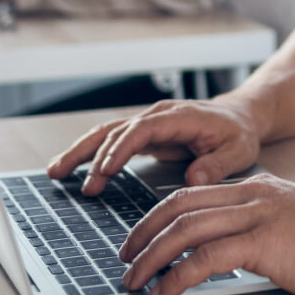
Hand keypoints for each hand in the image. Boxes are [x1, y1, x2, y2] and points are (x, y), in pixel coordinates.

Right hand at [47, 99, 263, 195]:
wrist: (239, 118)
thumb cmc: (238, 134)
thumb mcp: (238, 151)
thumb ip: (218, 165)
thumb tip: (195, 178)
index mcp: (178, 117)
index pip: (141, 131)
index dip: (119, 150)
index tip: (103, 171)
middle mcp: (157, 117)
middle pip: (114, 130)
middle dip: (88, 153)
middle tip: (65, 176)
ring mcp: (148, 125)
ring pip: (106, 134)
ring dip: (80, 152)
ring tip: (55, 172)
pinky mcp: (144, 136)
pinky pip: (111, 142)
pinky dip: (89, 154)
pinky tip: (70, 168)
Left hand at [118, 174, 294, 294]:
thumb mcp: (291, 222)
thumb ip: (259, 226)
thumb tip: (230, 249)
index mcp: (257, 188)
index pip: (193, 194)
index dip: (161, 215)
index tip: (144, 235)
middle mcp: (251, 195)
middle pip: (178, 205)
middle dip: (143, 232)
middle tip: (125, 255)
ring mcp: (255, 215)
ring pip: (185, 229)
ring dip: (151, 256)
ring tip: (134, 279)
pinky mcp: (262, 242)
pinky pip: (206, 258)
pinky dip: (178, 275)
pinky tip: (165, 290)